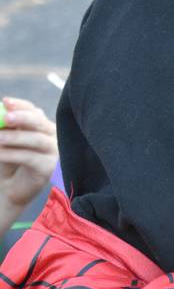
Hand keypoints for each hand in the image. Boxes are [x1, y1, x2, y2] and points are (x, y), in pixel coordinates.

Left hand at [0, 97, 57, 230]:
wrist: (10, 187)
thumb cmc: (7, 159)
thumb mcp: (5, 139)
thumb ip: (5, 126)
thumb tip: (1, 111)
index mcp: (41, 126)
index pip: (34, 111)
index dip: (20, 105)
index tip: (5, 102)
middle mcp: (51, 137)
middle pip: (39, 122)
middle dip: (22, 117)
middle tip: (6, 117)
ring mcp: (53, 153)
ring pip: (36, 140)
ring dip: (15, 137)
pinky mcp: (49, 168)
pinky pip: (31, 158)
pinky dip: (12, 154)